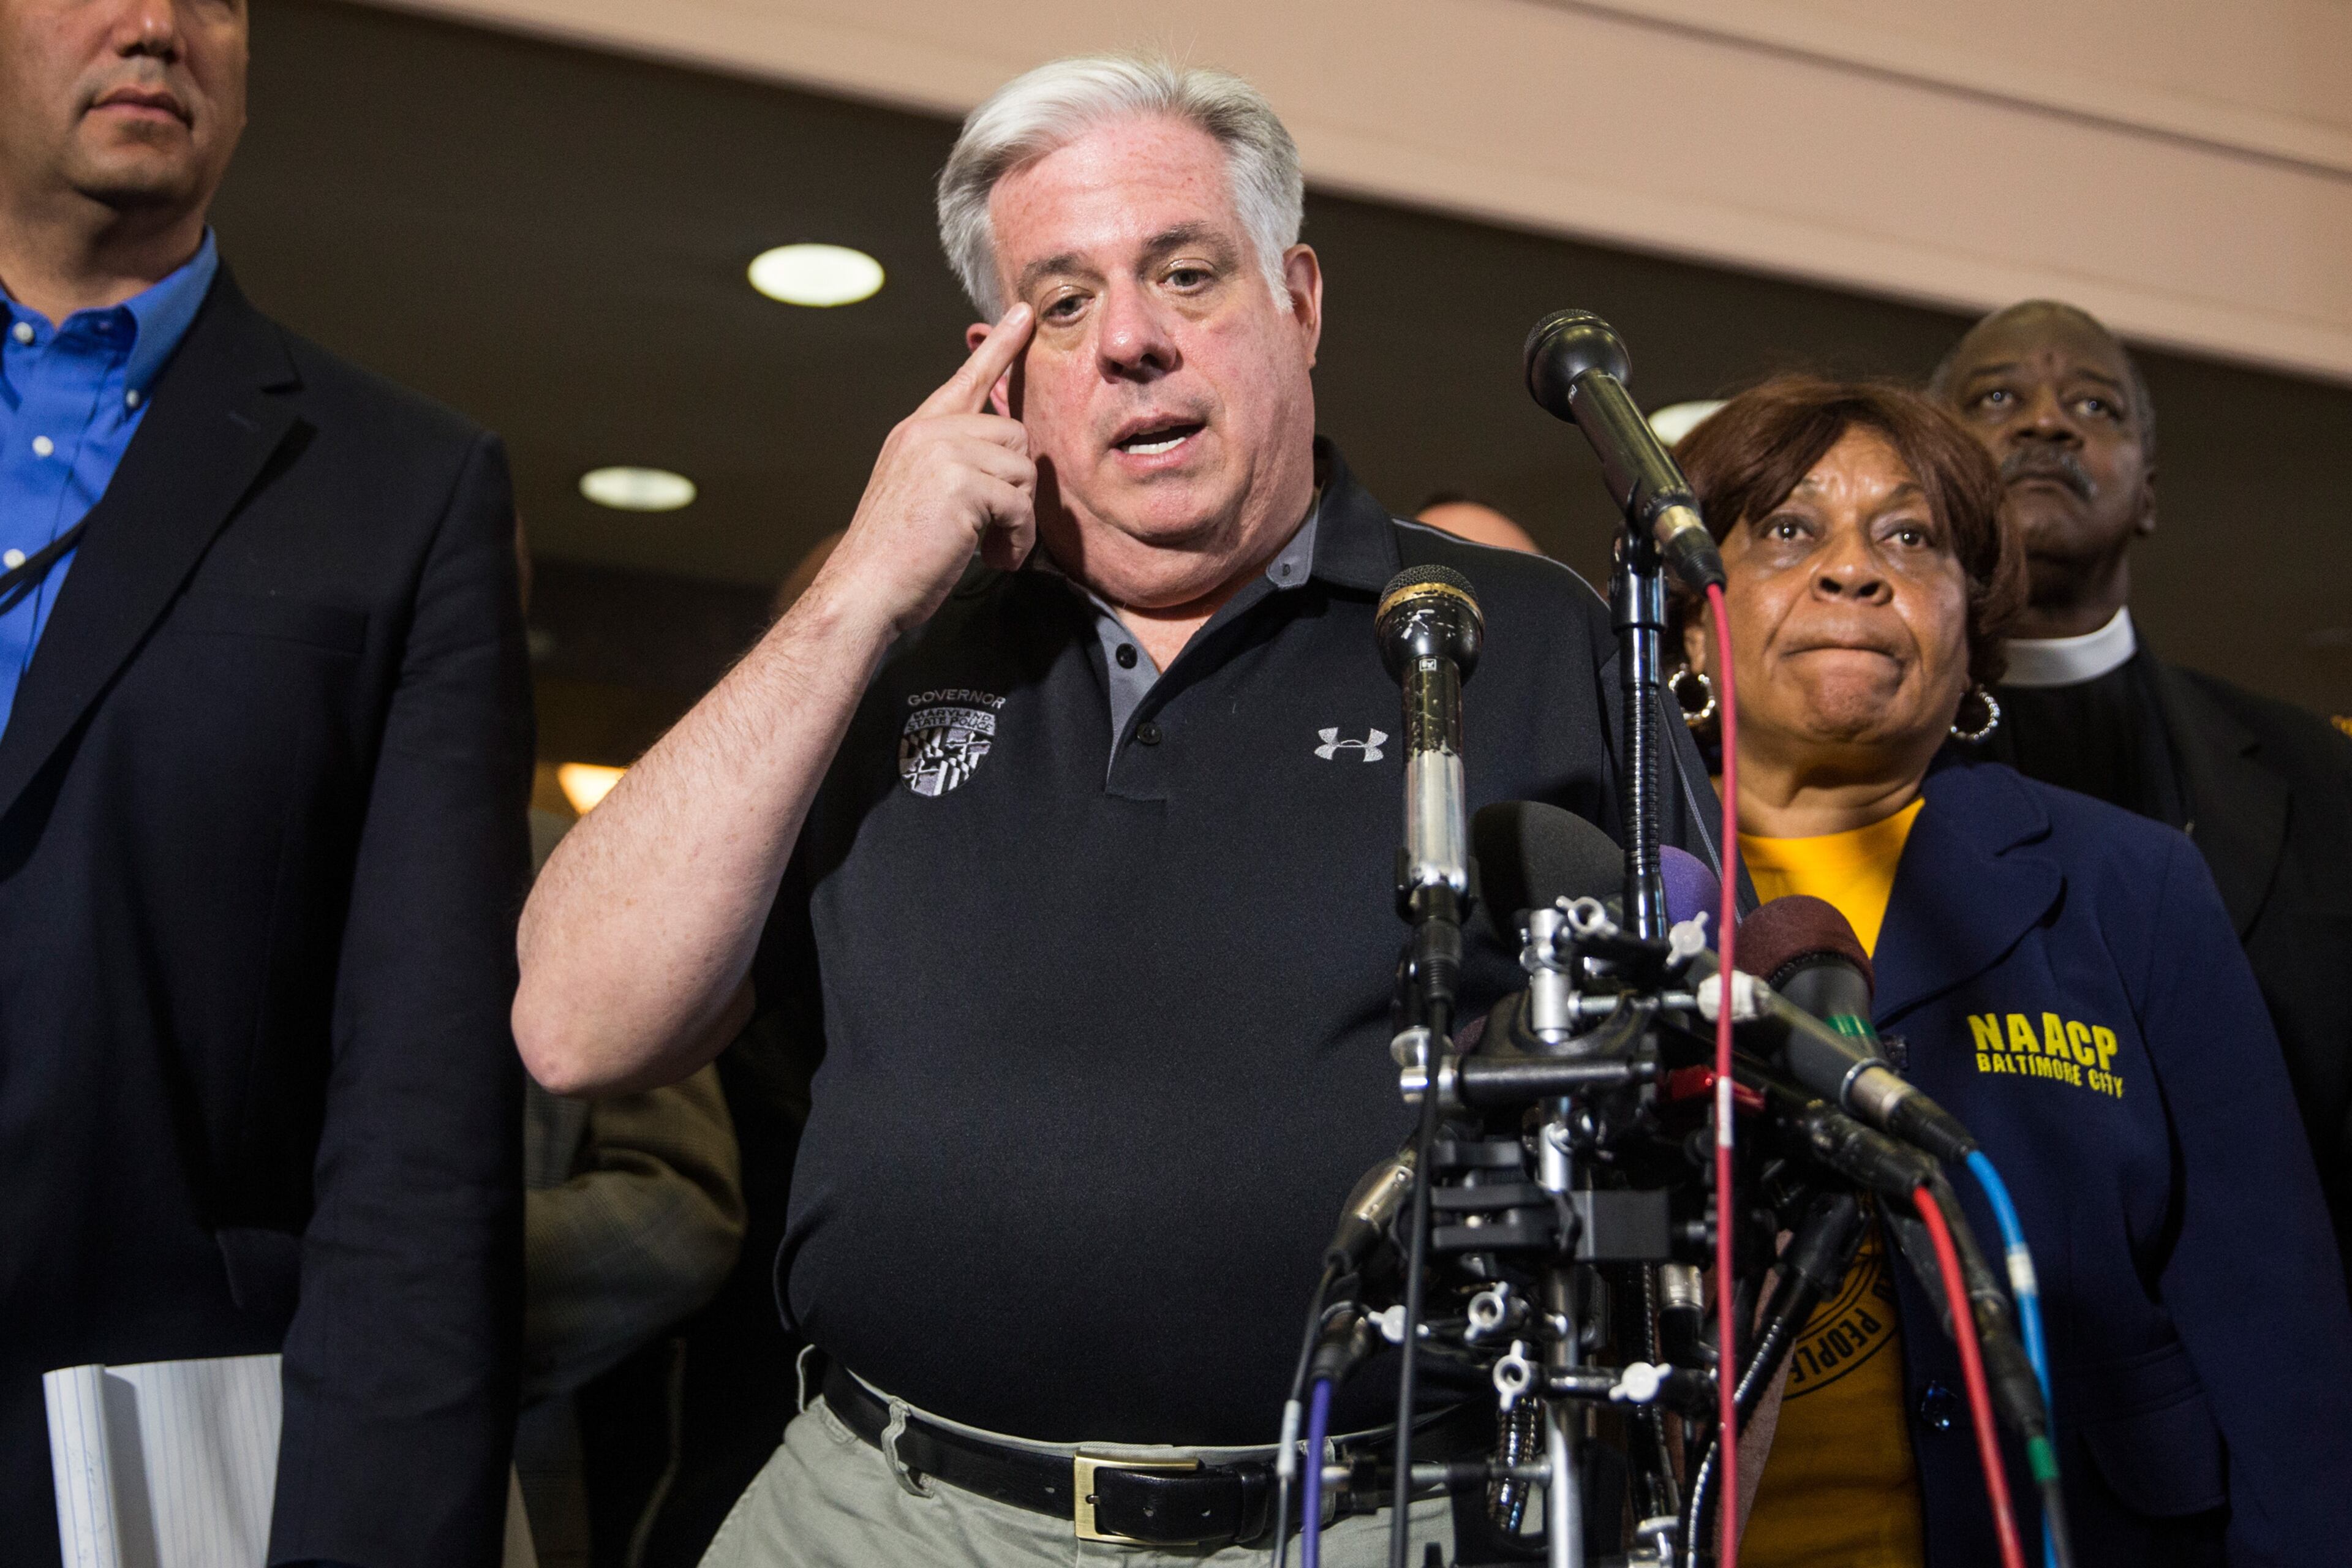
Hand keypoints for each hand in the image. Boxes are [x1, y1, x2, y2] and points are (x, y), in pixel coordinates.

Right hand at [815, 303, 1037, 636]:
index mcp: (917, 431)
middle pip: (1013, 436)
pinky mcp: (961, 484)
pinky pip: (1020, 504)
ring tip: (989, 546)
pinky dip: (1016, 539)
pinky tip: (994, 558)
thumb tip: (1007, 458)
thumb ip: (956, 464)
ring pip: (1022, 470)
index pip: (967, 379)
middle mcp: (928, 431)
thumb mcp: (922, 494)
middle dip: (1014, 488)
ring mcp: (943, 453)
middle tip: (993, 529)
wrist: (865, 591)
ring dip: (1017, 518)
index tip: (1024, 315)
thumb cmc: (897, 556)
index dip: (1000, 347)